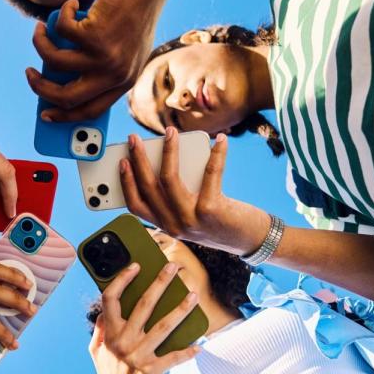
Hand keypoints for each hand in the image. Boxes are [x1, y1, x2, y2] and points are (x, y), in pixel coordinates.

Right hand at [26, 0, 163, 122]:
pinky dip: (60, 15)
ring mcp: (104, 56)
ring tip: (41, 30)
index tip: (46, 114)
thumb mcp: (125, 48)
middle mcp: (115, 74)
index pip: (91, 111)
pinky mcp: (94, 34)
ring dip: (40, 43)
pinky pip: (60, 31)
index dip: (64, 116)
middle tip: (31, 74)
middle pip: (66, 97)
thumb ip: (104, 68)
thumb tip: (62, 78)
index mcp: (125, 82)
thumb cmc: (134, 12)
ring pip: (54, 61)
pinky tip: (71, 5)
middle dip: (41, 88)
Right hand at [89, 262, 200, 373]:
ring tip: (194, 296)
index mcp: (109, 334)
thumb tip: (104, 311)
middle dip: (160, 283)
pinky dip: (188, 352)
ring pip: (164, 326)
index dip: (122, 279)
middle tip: (173, 268)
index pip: (111, 299)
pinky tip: (200, 345)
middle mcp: (123, 342)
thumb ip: (100, 331)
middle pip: (143, 305)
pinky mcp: (153, 371)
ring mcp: (138, 356)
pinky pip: (174, 357)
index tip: (136, 266)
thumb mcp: (97, 353)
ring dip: (181, 310)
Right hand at [120, 128, 269, 255]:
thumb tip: (167, 158)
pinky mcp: (211, 210)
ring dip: (168, 151)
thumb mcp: (192, 213)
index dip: (126, 182)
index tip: (122, 161)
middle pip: (149, 187)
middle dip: (139, 159)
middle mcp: (174, 225)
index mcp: (166, 226)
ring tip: (170, 132)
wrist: (250, 240)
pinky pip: (210, 173)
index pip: (136, 205)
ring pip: (170, 179)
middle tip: (135, 138)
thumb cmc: (221, 222)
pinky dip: (216, 153)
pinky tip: (220, 140)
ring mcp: (191, 219)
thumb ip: (178, 195)